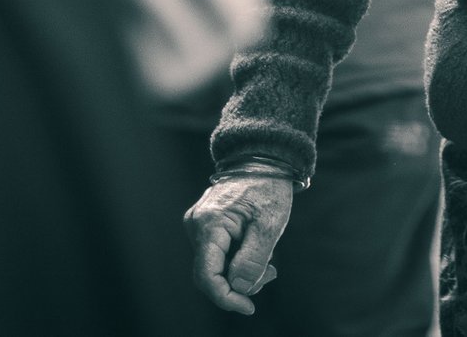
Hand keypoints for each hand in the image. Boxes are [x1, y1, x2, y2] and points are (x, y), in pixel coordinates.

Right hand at [187, 173, 295, 313]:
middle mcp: (196, 225)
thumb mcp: (269, 224)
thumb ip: (253, 259)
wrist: (263, 158)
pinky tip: (255, 250)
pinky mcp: (205, 225)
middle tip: (270, 274)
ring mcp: (198, 225)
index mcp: (209, 224)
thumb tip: (239, 288)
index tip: (249, 307)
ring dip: (240, 272)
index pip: (207, 276)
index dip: (226, 298)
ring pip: (215, 266)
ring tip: (268, 260)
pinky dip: (236, 260)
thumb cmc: (268, 187)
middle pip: (210, 274)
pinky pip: (216, 254)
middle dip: (238, 284)